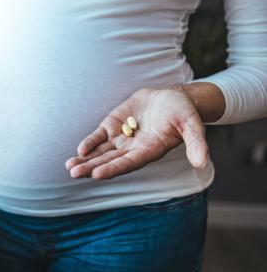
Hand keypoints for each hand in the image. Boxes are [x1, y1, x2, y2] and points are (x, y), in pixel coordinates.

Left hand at [65, 88, 208, 179]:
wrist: (171, 97)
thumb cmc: (183, 112)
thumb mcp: (192, 124)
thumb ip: (196, 143)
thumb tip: (202, 162)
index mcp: (150, 151)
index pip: (129, 163)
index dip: (113, 168)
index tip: (97, 175)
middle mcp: (133, 149)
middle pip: (109, 161)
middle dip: (91, 167)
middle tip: (74, 173)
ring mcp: (122, 138)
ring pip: (100, 152)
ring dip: (85, 159)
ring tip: (69, 167)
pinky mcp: (113, 125)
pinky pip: (99, 137)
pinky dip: (90, 142)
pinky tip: (80, 149)